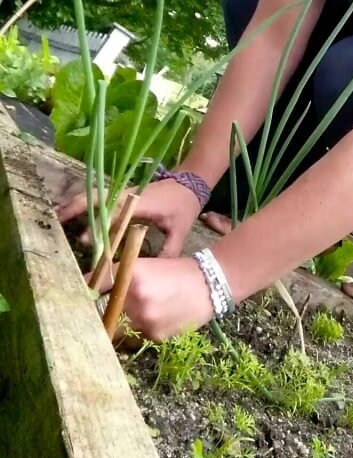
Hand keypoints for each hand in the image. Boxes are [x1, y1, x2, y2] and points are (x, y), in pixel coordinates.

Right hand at [58, 179, 201, 256]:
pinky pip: (101, 197)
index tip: (84, 241)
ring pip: (95, 195)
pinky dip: (85, 203)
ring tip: (58, 216)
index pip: (115, 215)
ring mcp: (125, 192)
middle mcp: (129, 195)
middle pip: (97, 199)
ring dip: (77, 204)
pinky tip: (74, 213)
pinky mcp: (123, 194)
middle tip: (57, 220)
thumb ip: (167, 252)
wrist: (190, 182)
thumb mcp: (180, 231)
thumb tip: (154, 274)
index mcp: (141, 204)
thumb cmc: (184, 206)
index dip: (98, 228)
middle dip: (76, 208)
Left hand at [93, 255, 215, 339]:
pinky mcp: (154, 336)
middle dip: (103, 312)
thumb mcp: (144, 265)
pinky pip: (136, 337)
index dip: (85, 292)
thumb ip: (116, 275)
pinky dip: (141, 330)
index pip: (95, 286)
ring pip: (119, 328)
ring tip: (143, 312)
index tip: (76, 298)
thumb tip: (87, 287)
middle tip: (106, 311)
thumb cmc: (174, 272)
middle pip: (103, 312)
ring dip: (123, 323)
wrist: (209, 285)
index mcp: (131, 275)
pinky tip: (157, 319)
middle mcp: (135, 299)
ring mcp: (145, 320)